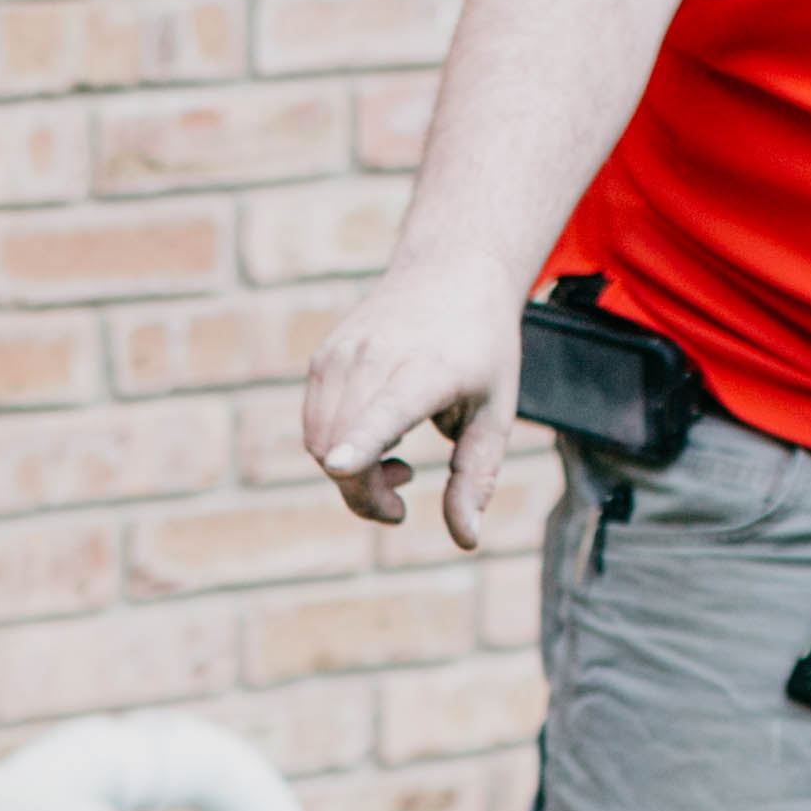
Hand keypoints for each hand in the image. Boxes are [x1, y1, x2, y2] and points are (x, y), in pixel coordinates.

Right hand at [301, 251, 520, 546]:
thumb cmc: (482, 350)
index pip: (384, 411)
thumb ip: (476, 477)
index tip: (340, 465)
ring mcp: (341, 355)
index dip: (360, 445)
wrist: (451, 272)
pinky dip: (337, 449)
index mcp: (427, 371)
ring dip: (351, 475)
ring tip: (398, 464)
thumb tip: (465, 539)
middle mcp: (375, 358)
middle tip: (404, 496)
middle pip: (341, 451)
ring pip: (319, 444)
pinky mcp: (322, 358)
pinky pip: (314, 425)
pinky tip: (377, 438)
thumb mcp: (496, 413)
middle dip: (365, 496)